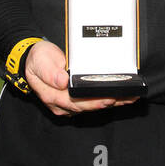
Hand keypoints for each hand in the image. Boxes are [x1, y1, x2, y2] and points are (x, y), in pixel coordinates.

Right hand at [23, 40, 138, 115]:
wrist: (35, 59)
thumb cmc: (39, 59)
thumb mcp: (40, 60)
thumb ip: (49, 71)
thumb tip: (62, 81)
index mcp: (53, 96)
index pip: (76, 102)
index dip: (93, 102)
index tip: (108, 98)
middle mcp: (62, 104)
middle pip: (87, 106)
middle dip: (107, 102)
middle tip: (125, 98)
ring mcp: (69, 104)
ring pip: (92, 106)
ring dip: (111, 102)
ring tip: (129, 98)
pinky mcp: (76, 100)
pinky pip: (93, 102)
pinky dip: (107, 99)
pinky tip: (121, 97)